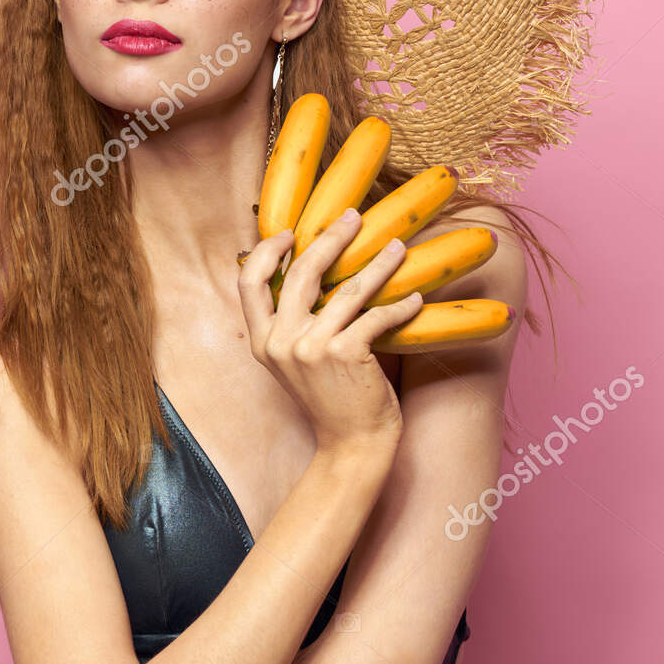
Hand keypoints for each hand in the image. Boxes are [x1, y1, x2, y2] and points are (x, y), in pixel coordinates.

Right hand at [238, 208, 426, 466]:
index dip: (266, 251)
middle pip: (300, 272)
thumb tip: (307, 275)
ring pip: (348, 289)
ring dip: (379, 264)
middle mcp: (281, 342)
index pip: (248, 282)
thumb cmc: (328, 399)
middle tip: (352, 218)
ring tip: (398, 247)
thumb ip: (290, 325)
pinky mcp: (346, 354)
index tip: (289, 232)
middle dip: (329, 238)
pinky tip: (414, 299)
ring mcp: (312, 348)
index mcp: (262, 341)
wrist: (350, 444)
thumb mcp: (292, 363)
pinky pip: (377, 316)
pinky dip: (400, 306)